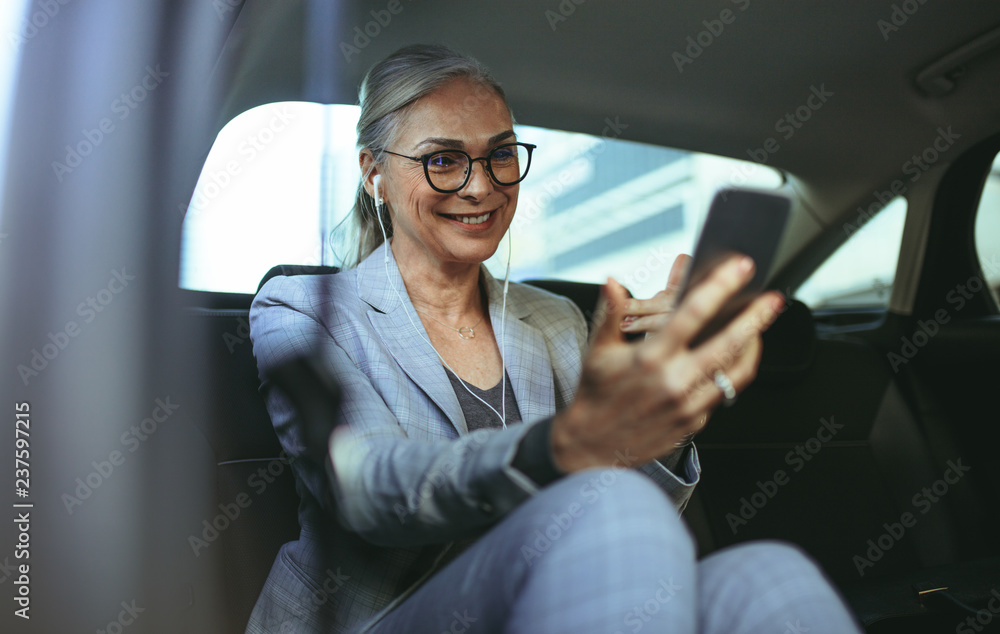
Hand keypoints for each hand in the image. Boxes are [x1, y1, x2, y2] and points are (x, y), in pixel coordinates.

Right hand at [551, 255, 783, 472]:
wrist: (593, 444)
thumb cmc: (595, 395)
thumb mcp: (598, 351)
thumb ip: (612, 314)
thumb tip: (613, 282)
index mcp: (650, 357)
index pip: (692, 314)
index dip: (720, 287)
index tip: (739, 269)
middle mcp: (673, 380)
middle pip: (728, 344)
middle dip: (755, 318)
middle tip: (772, 300)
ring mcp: (687, 404)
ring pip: (735, 372)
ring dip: (753, 347)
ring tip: (759, 330)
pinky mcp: (694, 422)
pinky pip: (723, 394)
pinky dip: (733, 373)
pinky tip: (734, 359)